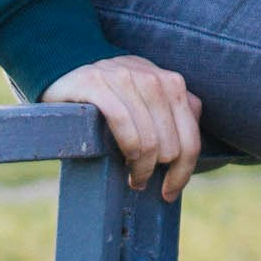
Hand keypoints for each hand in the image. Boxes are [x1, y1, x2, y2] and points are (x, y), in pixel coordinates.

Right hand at [39, 54, 201, 199]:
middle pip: (171, 145)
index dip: (183, 172)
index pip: (191, 138)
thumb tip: (192, 149)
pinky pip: (122, 124)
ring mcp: (124, 77)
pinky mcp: (97, 82)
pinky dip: (126, 149)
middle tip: (141, 181)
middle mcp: (152, 77)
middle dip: (159, 172)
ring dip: (141, 169)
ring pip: (148, 140)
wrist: (68, 67)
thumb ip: (175, 113)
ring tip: (132, 178)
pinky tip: (123, 162)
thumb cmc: (115, 94)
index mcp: (172, 83)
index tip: (170, 192)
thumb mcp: (149, 98)